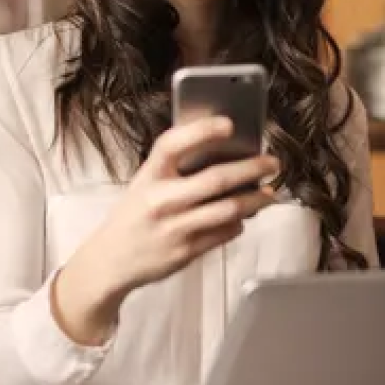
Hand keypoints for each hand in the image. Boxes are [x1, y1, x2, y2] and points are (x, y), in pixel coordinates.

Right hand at [52, 116, 277, 343]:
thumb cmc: (134, 215)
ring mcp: (174, 228)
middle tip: (272, 162)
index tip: (229, 124)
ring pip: (228, 209)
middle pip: (215, 180)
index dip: (201, 131)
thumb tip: (224, 154)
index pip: (173, 144)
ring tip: (269, 193)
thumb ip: (174, 170)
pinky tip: (244, 216)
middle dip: (251, 169)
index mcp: (148, 176)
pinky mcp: (185, 252)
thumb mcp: (144, 184)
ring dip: (255, 199)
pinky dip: (239, 222)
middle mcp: (161, 200)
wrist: (111, 260)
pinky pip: (224, 233)